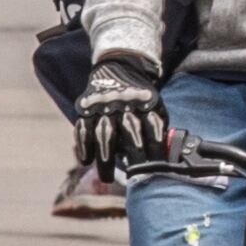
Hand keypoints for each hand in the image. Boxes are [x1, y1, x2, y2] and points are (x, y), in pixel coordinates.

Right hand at [72, 53, 165, 171]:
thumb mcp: (154, 108)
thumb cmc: (140, 100)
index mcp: (146, 103)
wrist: (119, 68)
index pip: (153, 127)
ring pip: (104, 134)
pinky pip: (82, 128)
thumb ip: (158, 130)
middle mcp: (125, 104)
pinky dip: (83, 146)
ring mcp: (104, 106)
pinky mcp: (86, 107)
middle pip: (129, 132)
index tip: (156, 168)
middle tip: (131, 178)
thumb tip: (162, 160)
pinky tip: (85, 161)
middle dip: (131, 156)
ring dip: (104, 158)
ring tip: (106, 178)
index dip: (155, 148)